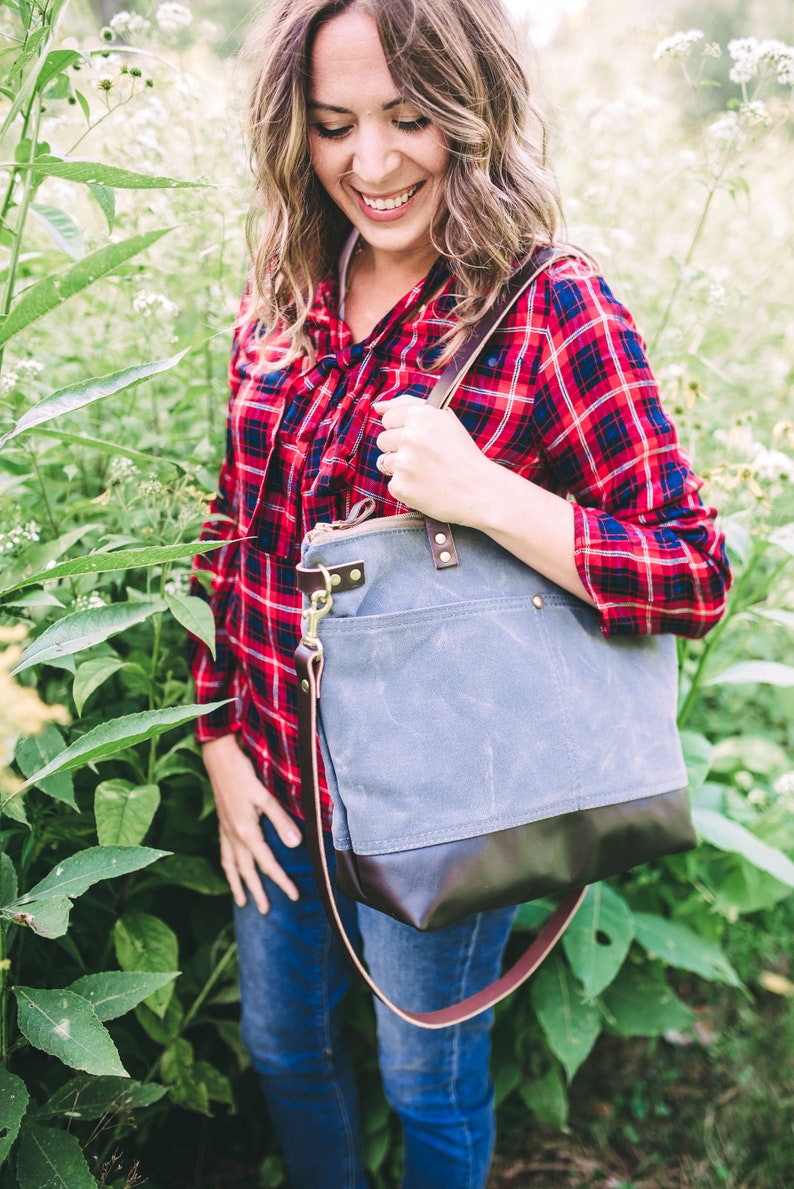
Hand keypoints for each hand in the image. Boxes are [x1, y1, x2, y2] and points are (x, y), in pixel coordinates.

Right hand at [202, 735, 300, 912]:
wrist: (218, 760)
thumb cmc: (243, 775)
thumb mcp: (265, 797)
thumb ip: (281, 822)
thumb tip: (295, 846)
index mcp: (246, 833)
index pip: (267, 864)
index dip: (281, 881)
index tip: (293, 896)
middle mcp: (234, 837)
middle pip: (247, 871)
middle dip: (257, 892)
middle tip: (265, 910)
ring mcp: (225, 832)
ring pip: (231, 866)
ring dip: (237, 885)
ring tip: (242, 901)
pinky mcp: (222, 825)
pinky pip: (224, 853)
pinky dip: (228, 867)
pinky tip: (230, 869)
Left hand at [373, 395, 495, 526]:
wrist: (480, 491)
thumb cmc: (462, 455)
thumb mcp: (443, 420)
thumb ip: (409, 406)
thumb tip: (377, 406)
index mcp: (422, 415)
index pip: (389, 418)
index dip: (403, 430)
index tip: (420, 440)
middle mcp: (411, 436)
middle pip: (383, 439)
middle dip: (398, 449)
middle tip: (424, 458)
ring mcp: (404, 462)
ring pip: (384, 462)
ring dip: (400, 468)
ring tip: (425, 473)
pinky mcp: (401, 486)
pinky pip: (392, 484)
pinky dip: (406, 488)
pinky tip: (425, 487)